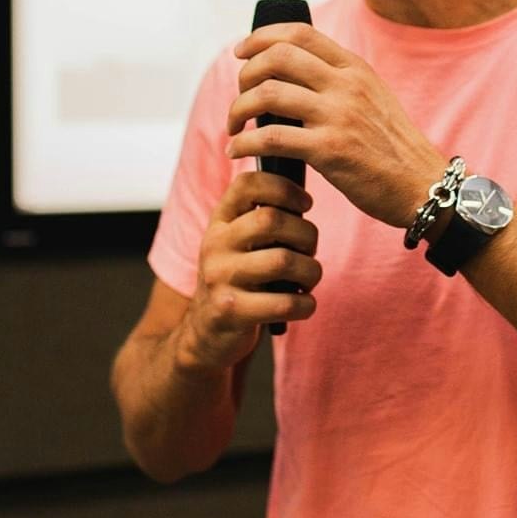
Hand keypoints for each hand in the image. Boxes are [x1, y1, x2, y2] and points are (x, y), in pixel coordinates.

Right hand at [180, 170, 320, 372]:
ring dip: (311, 271)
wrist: (205, 333)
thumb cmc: (237, 281)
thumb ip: (262, 221)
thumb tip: (304, 202)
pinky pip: (285, 302)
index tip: (306, 204)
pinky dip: (306, 304)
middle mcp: (215, 245)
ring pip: (283, 261)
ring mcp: (220, 278)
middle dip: (306, 235)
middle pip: (271, 220)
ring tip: (309, 280)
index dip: (284, 187)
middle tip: (310, 251)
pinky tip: (304, 304)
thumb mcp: (237, 244)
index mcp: (220, 222)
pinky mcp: (231, 312)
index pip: (247, 184)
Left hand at [226, 23, 444, 228]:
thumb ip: (340, 83)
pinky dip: (244, 143)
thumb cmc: (394, 149)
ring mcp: (338, 116)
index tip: (242, 52)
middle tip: (240, 95)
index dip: (262, 37)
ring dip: (239, 109)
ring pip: (268, 94)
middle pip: (277, 57)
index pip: (300, 34)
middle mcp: (346, 85)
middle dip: (246, 73)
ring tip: (234, 127)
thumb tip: (294, 76)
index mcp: (355, 69)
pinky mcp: (330, 150)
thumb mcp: (373, 99)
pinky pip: (271, 138)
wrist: (423, 185)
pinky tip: (237, 152)